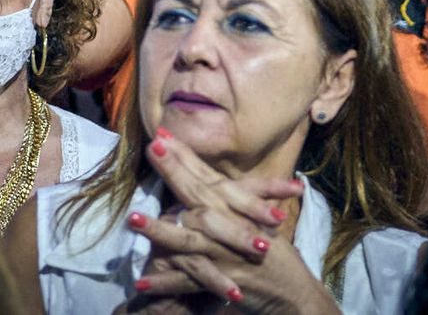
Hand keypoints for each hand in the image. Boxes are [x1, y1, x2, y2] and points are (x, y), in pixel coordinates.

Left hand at [127, 132, 326, 310]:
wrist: (295, 293)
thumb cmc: (277, 255)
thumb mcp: (261, 221)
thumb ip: (237, 201)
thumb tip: (210, 183)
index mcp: (238, 208)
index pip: (208, 176)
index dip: (185, 155)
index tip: (161, 134)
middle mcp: (231, 225)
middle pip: (198, 195)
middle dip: (175, 172)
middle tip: (152, 148)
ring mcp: (226, 254)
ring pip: (188, 239)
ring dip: (159, 230)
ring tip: (132, 219)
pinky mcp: (222, 282)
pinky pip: (189, 282)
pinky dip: (167, 283)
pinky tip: (142, 283)